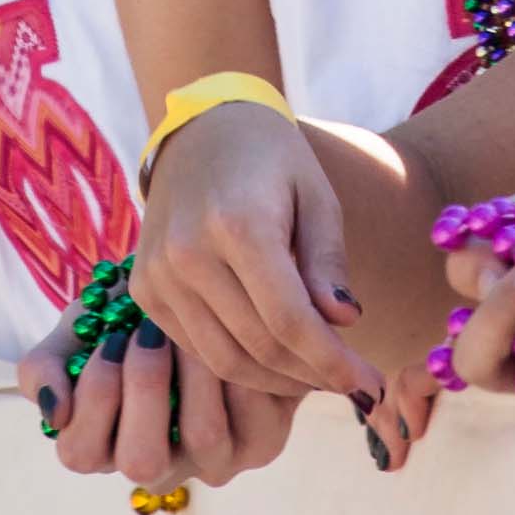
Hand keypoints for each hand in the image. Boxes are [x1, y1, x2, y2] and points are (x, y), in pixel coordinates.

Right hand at [26, 304, 301, 490]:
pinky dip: (238, 363)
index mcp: (106, 446)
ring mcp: (211, 461)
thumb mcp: (79, 330)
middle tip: (150, 332)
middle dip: (143, 386)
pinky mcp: (261, 441)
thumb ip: (45, 365)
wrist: (204, 285)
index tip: (112, 339)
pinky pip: (252, 414)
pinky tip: (231, 328)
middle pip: (141, 462)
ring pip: (201, 437)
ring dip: (191, 369)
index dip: (94, 395)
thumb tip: (51, 410)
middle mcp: (159, 467)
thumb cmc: (131, 315)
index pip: (80, 452)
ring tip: (193, 321)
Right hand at [127, 101, 380, 407]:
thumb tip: (344, 325)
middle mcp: (188, 253)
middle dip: (313, 376)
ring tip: (318, 378)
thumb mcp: (316, 196)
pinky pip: (195, 348)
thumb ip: (327, 262)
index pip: (290, 320)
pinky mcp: (144, 289)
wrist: (200, 128)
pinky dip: (238, 365)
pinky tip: (274, 361)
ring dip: (277, 381)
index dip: (333, 362)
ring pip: (224, 361)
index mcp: (237, 224)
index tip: (370, 385)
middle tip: (355, 385)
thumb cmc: (272, 159)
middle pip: (259, 346)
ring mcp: (158, 274)